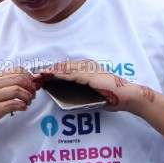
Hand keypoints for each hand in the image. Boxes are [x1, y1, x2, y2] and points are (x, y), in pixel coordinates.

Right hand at [0, 68, 39, 137]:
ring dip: (28, 97)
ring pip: (17, 90)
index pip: (17, 70)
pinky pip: (13, 104)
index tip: (32, 85)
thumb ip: (12, 84)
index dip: (29, 77)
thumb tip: (35, 79)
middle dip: (30, 87)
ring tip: (28, 102)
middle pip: (19, 79)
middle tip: (32, 95)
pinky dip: (22, 106)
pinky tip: (22, 108)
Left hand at [37, 60, 152, 111]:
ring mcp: (89, 69)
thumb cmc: (112, 96)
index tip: (41, 76)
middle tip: (36, 76)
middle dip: (48, 71)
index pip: (67, 68)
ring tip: (39, 75)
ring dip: (51, 72)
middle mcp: (88, 66)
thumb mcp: (93, 91)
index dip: (53, 71)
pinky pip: (71, 74)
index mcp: (88, 68)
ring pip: (65, 69)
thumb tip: (69, 95)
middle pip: (63, 66)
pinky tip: (50, 76)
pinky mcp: (90, 75)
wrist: (128, 96)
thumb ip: (82, 89)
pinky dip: (59, 74)